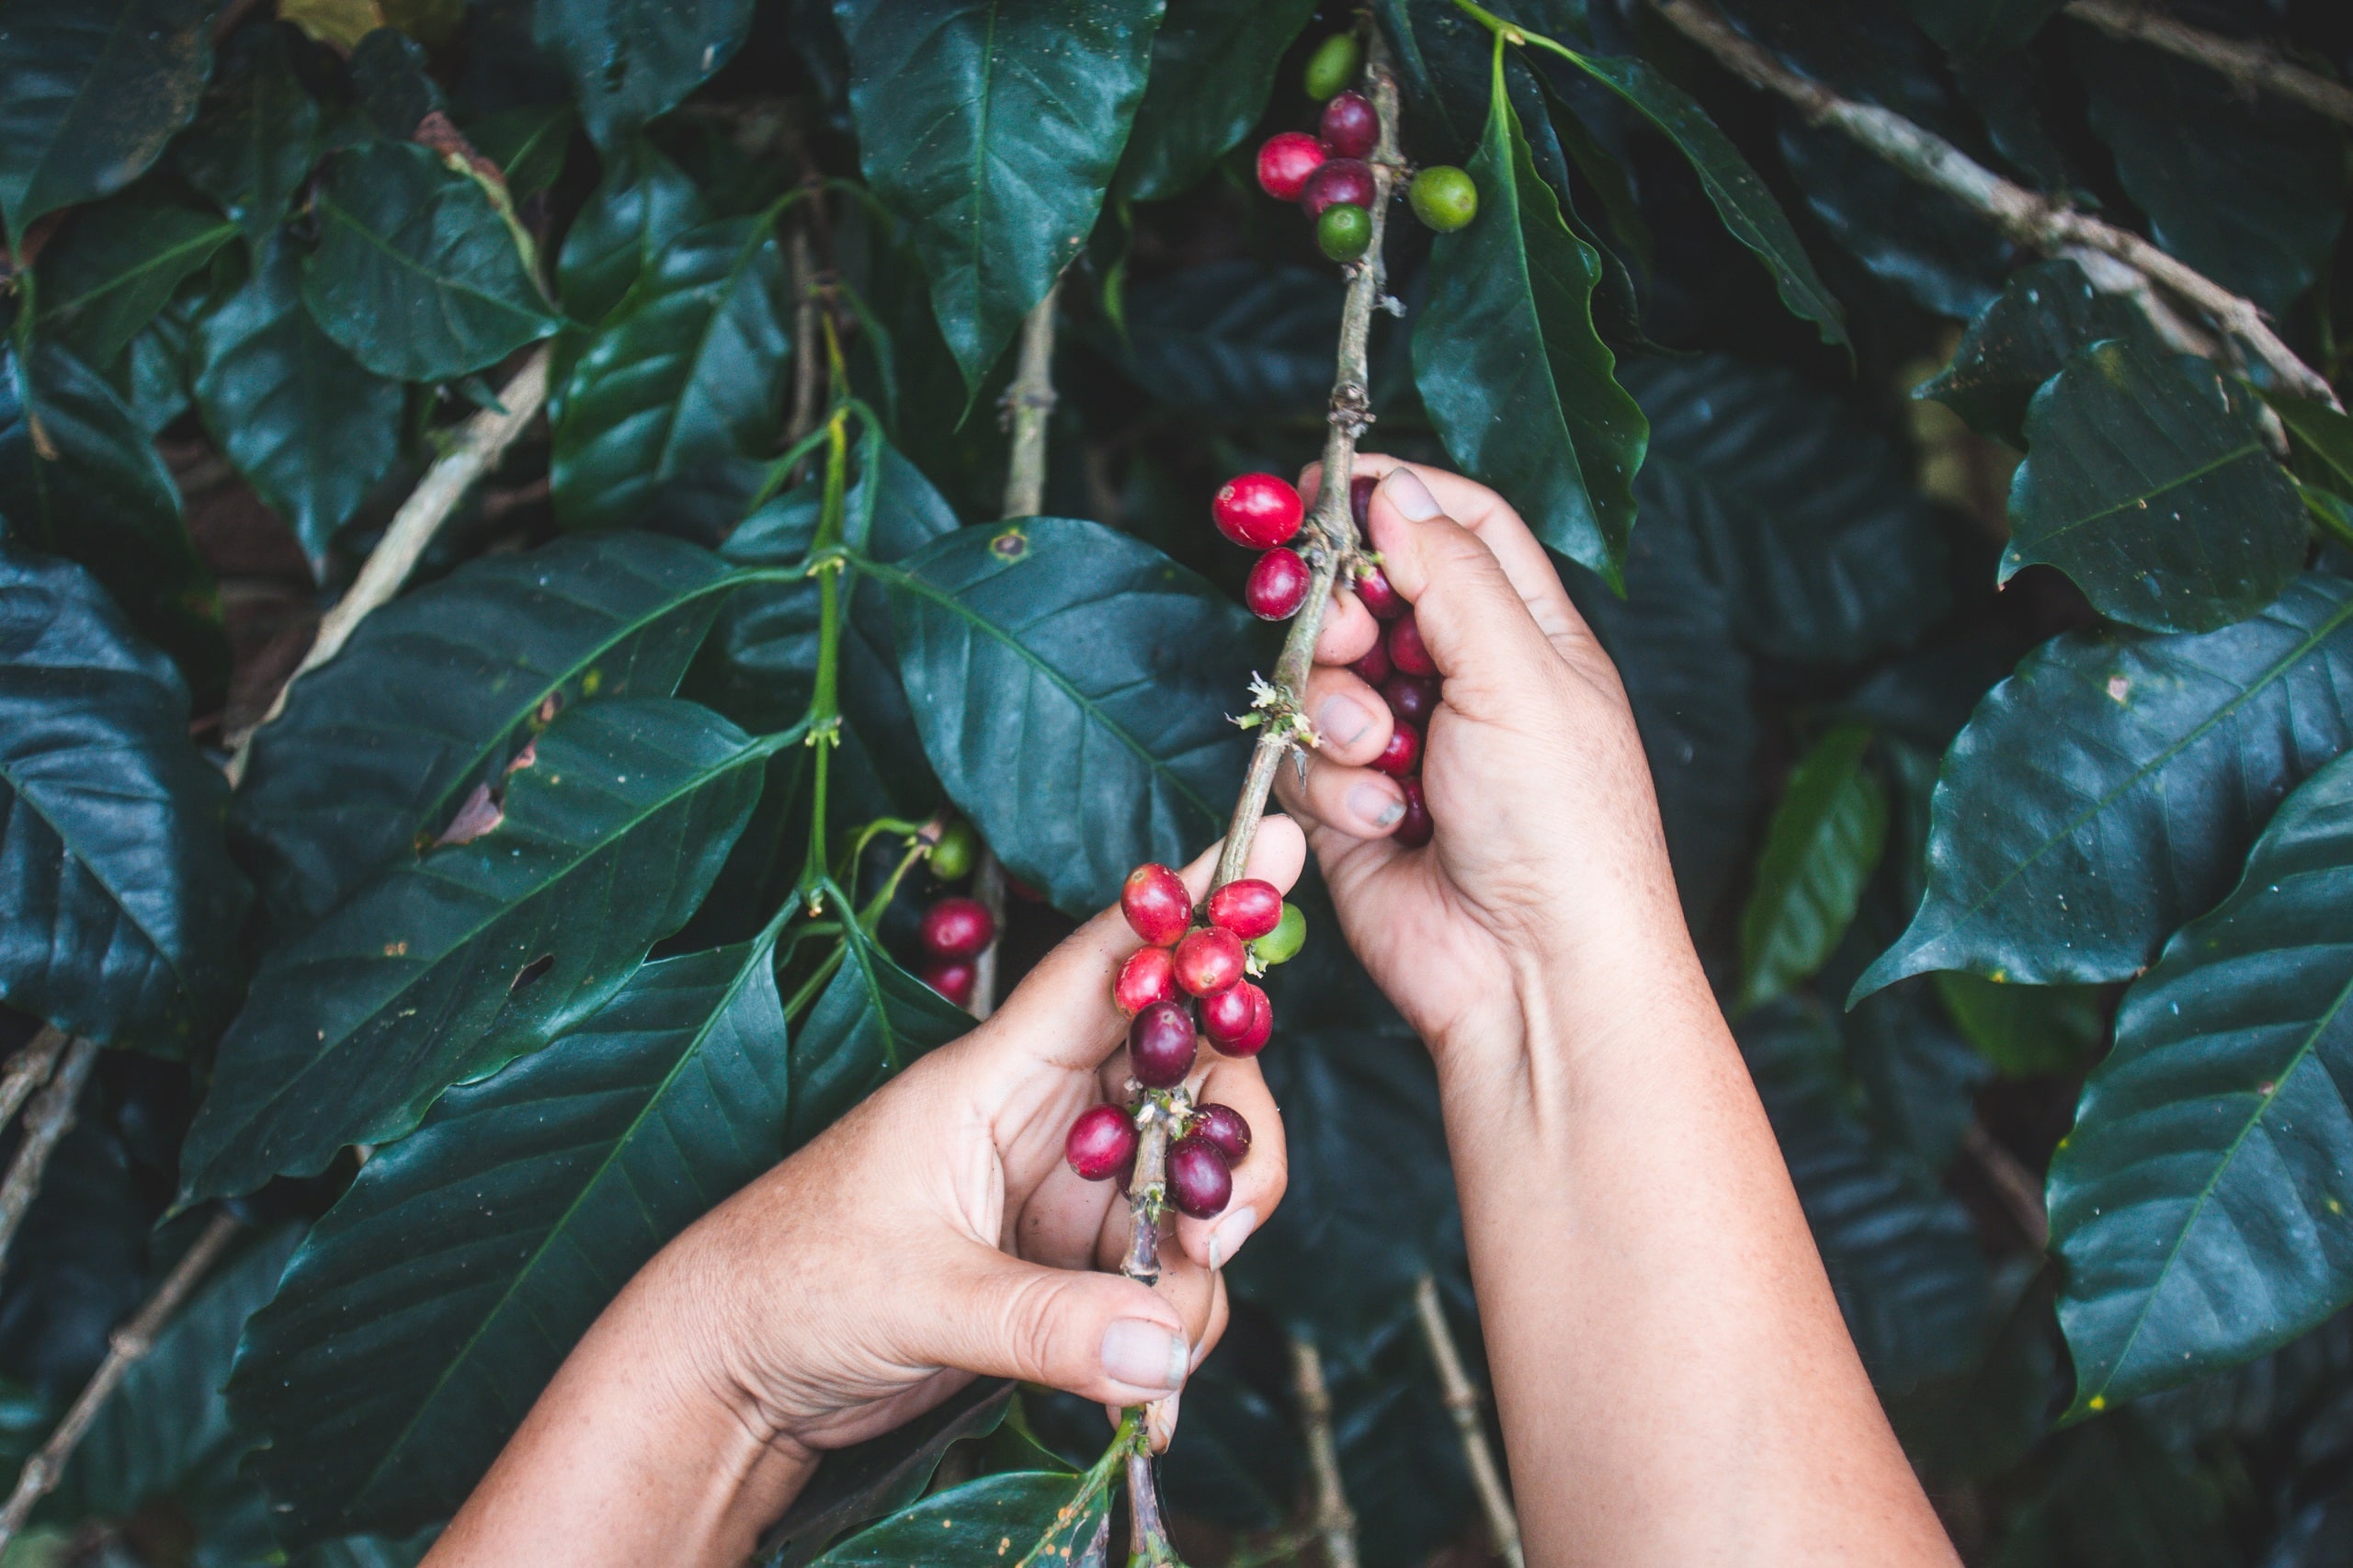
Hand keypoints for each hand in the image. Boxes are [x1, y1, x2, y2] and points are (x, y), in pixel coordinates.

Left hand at [632, 822, 1302, 1457]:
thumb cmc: (791, 1285)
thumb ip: (1043, 1324)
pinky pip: (1163, 1284)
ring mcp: (1065, 1195)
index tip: (1277, 843)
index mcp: (998, 1074)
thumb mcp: (915, 1295)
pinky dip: (1168, 1340)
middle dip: (1233, 1157)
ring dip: (1197, 1278)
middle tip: (1214, 1236)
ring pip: (1193, 1196)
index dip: (1196, 908)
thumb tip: (1163, 1347)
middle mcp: (1047, 1120)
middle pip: (1196, 1084)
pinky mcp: (1068, 1270)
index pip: (1112, 964)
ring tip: (1147, 1359)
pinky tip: (1145, 1405)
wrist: (736, 1375)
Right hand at [1279, 459, 1687, 1061]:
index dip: (1395, 497)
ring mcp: (1403, 746)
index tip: (1325, 485)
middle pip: (1370, 594)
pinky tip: (1384, 822)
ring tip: (1378, 752)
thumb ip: (1452, 574)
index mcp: (1529, 634)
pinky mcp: (1351, 810)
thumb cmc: (1561, 823)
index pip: (1459, 527)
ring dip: (1340, 710)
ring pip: (1322, 677)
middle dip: (1345, 610)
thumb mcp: (1521, 673)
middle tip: (1350, 630)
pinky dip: (1335, 786)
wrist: (1532, 971)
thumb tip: (1396, 490)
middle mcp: (1465, 682)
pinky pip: (1305, 760)